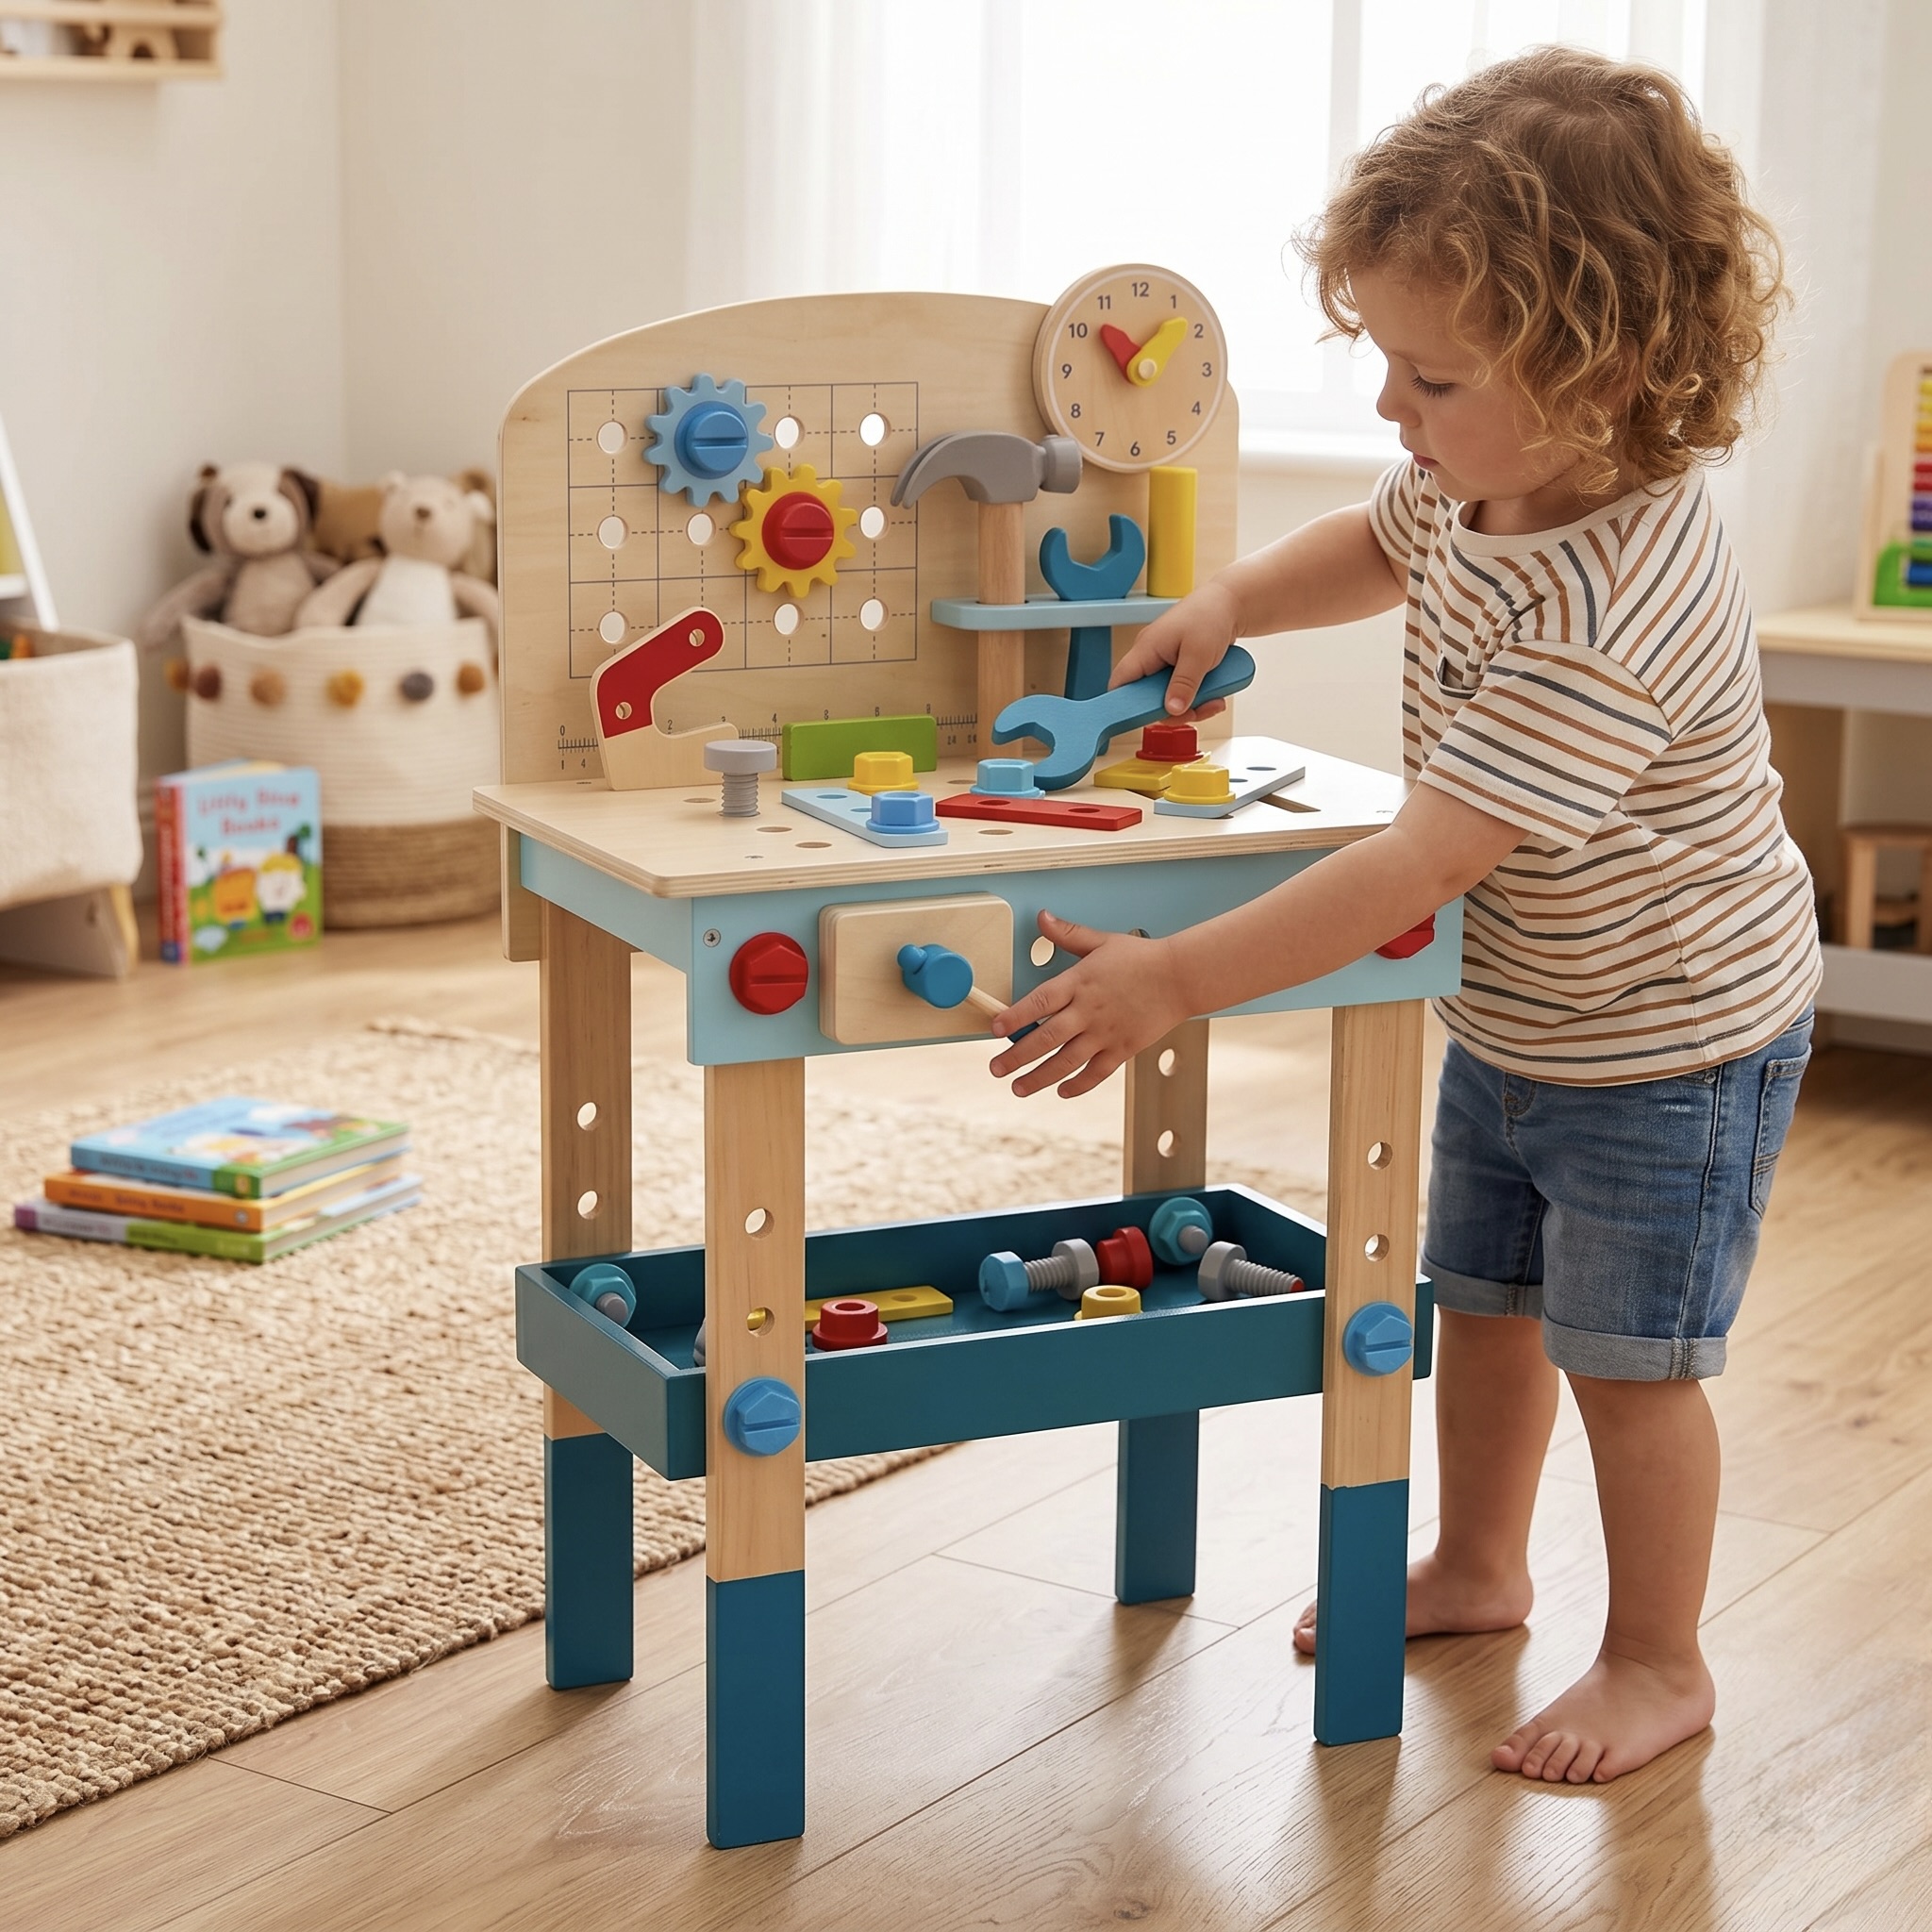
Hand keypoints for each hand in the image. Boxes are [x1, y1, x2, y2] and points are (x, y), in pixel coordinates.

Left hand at [989, 912, 1191, 1097]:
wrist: (1180, 977)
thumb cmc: (1142, 959)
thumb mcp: (1101, 941)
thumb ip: (1068, 933)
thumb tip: (1043, 918)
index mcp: (1079, 983)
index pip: (1039, 1001)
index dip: (1015, 1017)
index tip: (996, 1029)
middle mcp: (1089, 1011)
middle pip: (1046, 1038)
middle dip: (1017, 1056)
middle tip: (996, 1068)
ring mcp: (1105, 1033)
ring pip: (1066, 1061)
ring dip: (1040, 1077)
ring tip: (1019, 1088)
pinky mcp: (1123, 1049)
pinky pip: (1096, 1072)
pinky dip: (1078, 1085)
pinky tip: (1062, 1091)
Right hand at [1109, 577, 1239, 716]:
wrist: (1230, 602)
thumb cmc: (1210, 615)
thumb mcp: (1198, 655)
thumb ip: (1183, 684)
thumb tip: (1171, 710)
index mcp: (1145, 650)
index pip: (1120, 683)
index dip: (1124, 705)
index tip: (1146, 718)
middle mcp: (1151, 658)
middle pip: (1148, 699)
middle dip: (1173, 711)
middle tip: (1196, 711)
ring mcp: (1165, 664)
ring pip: (1168, 698)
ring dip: (1191, 706)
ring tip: (1213, 701)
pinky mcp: (1179, 668)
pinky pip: (1182, 691)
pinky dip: (1198, 697)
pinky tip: (1215, 695)